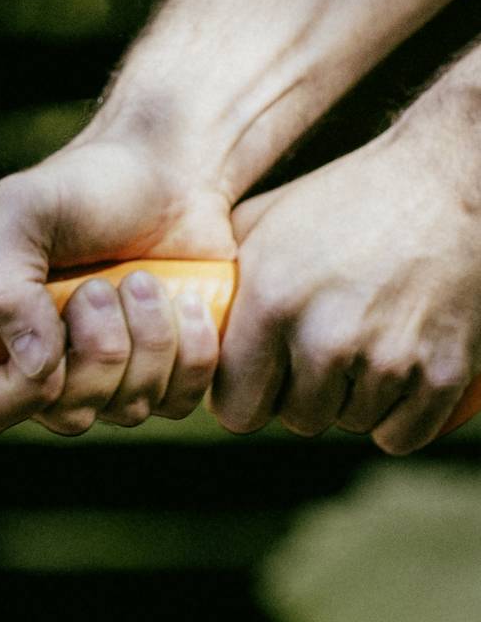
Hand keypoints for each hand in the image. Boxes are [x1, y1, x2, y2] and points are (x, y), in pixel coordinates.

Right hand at [0, 131, 236, 436]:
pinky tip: (184, 302)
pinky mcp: (163, 377)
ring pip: (128, 411)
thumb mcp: (20, 212)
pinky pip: (178, 403)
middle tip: (104, 285)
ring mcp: (104, 379)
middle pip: (67, 416)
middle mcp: (40, 368)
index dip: (22, 391)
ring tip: (145, 280)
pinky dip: (191, 353)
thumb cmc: (82, 187)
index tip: (54, 335)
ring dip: (147, 341)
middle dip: (98, 349)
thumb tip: (35, 365)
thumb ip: (2, 285)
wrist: (167, 175)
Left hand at [217, 121, 480, 451]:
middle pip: (295, 419)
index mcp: (271, 303)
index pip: (235, 406)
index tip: (252, 382)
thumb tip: (176, 319)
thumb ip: (218, 279)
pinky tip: (385, 384)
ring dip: (346, 403)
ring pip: (348, 424)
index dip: (241, 397)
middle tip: (307, 362)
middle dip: (296, 396)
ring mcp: (390, 360)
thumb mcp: (259, 224)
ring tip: (351, 356)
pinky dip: (392, 419)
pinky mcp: (445, 373)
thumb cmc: (342, 200)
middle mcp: (327, 339)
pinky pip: (401, 435)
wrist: (443, 185)